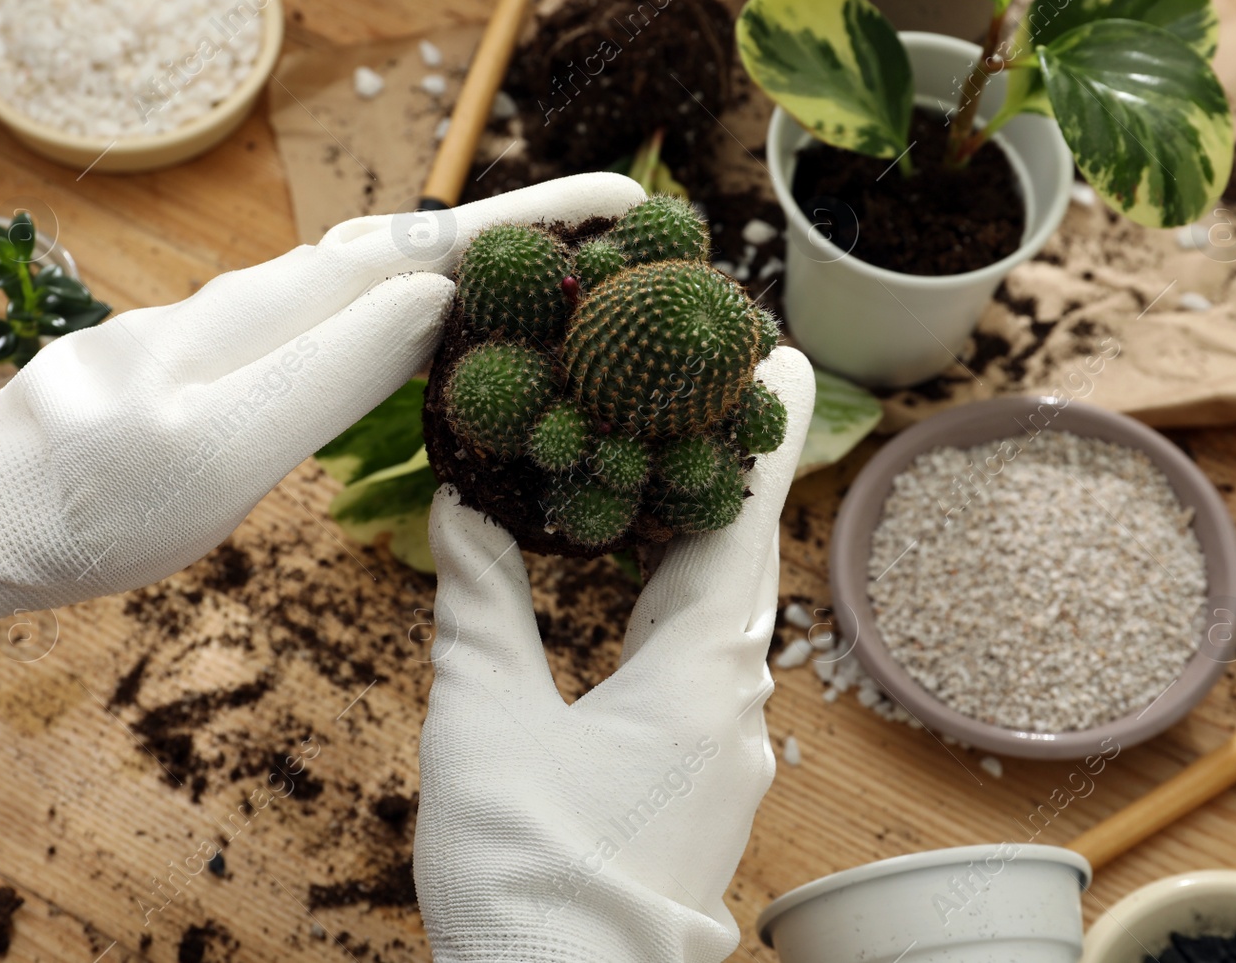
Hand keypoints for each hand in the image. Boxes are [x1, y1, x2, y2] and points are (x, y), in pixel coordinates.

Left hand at [0, 174, 645, 657]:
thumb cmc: (92, 502)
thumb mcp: (219, 443)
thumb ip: (328, 367)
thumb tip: (430, 296)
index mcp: (269, 312)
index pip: (425, 250)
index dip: (527, 225)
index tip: (624, 203)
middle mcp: (258, 301)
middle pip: (410, 249)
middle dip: (514, 234)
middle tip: (613, 234)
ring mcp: (237, 328)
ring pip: (373, 280)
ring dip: (466, 266)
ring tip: (548, 271)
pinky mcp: (222, 361)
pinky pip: (336, 319)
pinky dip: (405, 311)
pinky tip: (425, 328)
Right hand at [415, 346, 815, 962]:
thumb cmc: (530, 873)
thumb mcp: (484, 720)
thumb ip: (480, 606)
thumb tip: (463, 512)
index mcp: (701, 674)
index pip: (737, 523)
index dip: (750, 438)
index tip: (772, 362)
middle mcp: (734, 709)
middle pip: (735, 564)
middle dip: (717, 480)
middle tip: (700, 399)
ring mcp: (725, 758)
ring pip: (718, 621)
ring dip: (694, 545)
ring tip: (661, 478)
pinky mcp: (698, 793)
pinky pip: (699, 671)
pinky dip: (671, 609)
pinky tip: (631, 599)